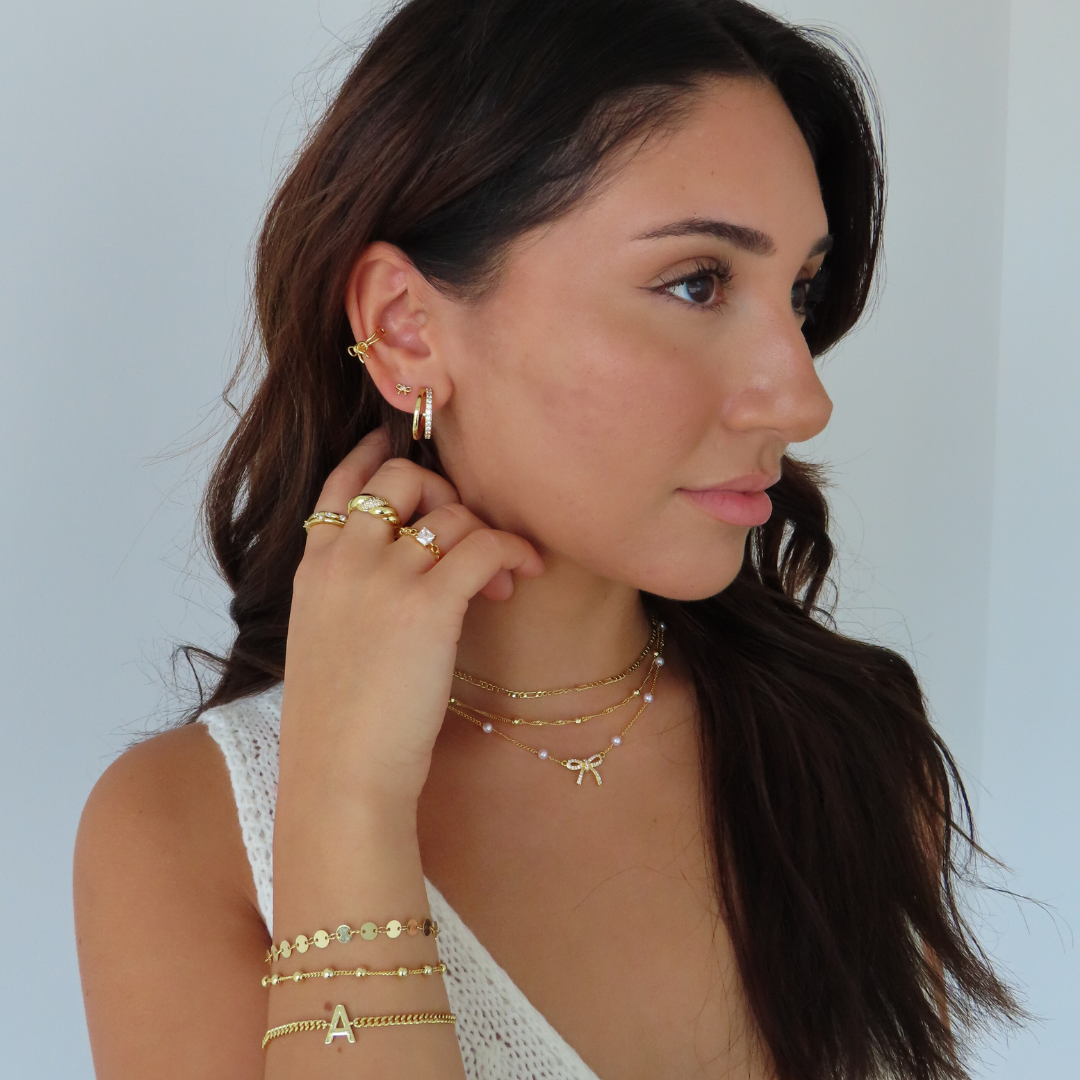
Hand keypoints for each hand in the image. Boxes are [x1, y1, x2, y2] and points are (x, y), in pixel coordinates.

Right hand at [279, 427, 543, 812]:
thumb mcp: (323, 644)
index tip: (401, 444)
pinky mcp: (427, 606)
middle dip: (447, 494)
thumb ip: (346, 597)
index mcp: (315, 569)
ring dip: (486, 532)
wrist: (338, 778)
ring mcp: (383, 578)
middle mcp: (345, 560)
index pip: (342, 485)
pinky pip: (483, 544)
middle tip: (468, 536)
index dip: (376, 455)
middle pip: (402, 478)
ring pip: (450, 509)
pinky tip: (523, 574)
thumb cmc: (337, 726)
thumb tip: (395, 578)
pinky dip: (512, 550)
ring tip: (500, 578)